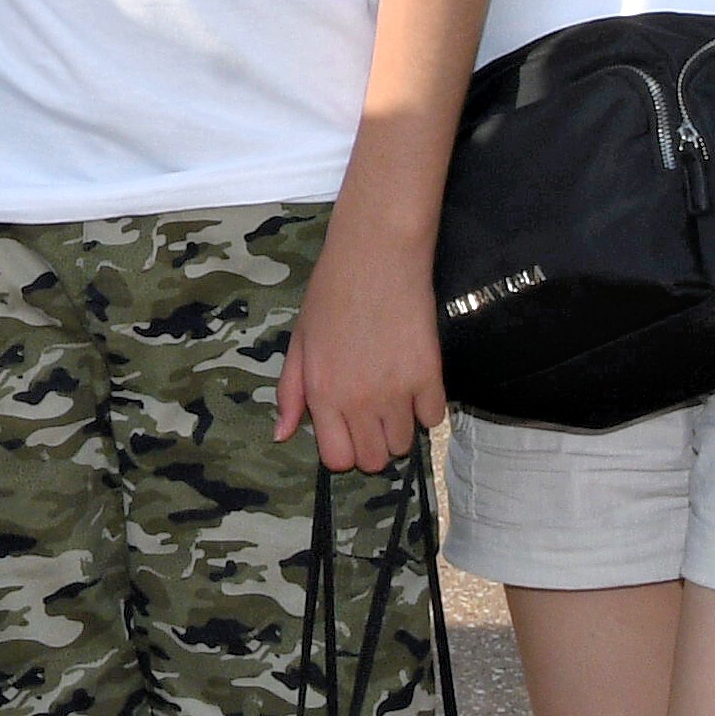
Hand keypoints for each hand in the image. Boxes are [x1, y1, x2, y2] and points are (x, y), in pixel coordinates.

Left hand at [278, 221, 444, 473]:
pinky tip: (416, 381)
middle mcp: (359, 401)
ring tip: (393, 393)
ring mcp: (397, 392)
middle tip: (371, 412)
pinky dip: (427, 407)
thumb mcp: (299, 341)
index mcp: (323, 394)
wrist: (377, 255)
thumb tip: (281, 435)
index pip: (338, 460)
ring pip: (404, 445)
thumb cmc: (331, 293)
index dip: (342, 448)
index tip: (347, 428)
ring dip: (399, 426)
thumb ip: (290, 392)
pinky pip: (434, 420)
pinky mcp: (430, 376)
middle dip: (372, 443)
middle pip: (374, 460)